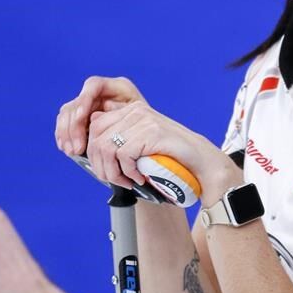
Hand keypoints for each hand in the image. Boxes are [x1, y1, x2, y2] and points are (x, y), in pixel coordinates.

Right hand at [54, 76, 144, 156]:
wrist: (151, 139)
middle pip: (77, 103)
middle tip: (76, 148)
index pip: (94, 85)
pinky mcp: (83, 119)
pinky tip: (66, 149)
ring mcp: (89, 105)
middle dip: (74, 126)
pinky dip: (64, 136)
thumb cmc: (151, 130)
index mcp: (118, 87)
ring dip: (67, 133)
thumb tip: (97, 120)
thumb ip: (124, 118)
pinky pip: (66, 124)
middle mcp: (101, 93)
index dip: (85, 99)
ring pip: (68, 114)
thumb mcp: (143, 122)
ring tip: (72, 152)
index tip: (82, 118)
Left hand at [85, 101, 240, 202]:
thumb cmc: (170, 156)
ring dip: (113, 172)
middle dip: (100, 165)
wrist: (200, 160)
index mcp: (131, 110)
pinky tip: (139, 178)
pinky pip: (123, 155)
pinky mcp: (150, 132)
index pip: (95, 125)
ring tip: (126, 182)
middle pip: (97, 137)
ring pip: (106, 147)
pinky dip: (127, 172)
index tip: (103, 170)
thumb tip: (92, 148)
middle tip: (113, 181)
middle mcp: (135, 111)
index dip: (92, 151)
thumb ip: (121, 140)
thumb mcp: (141, 144)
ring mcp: (143, 120)